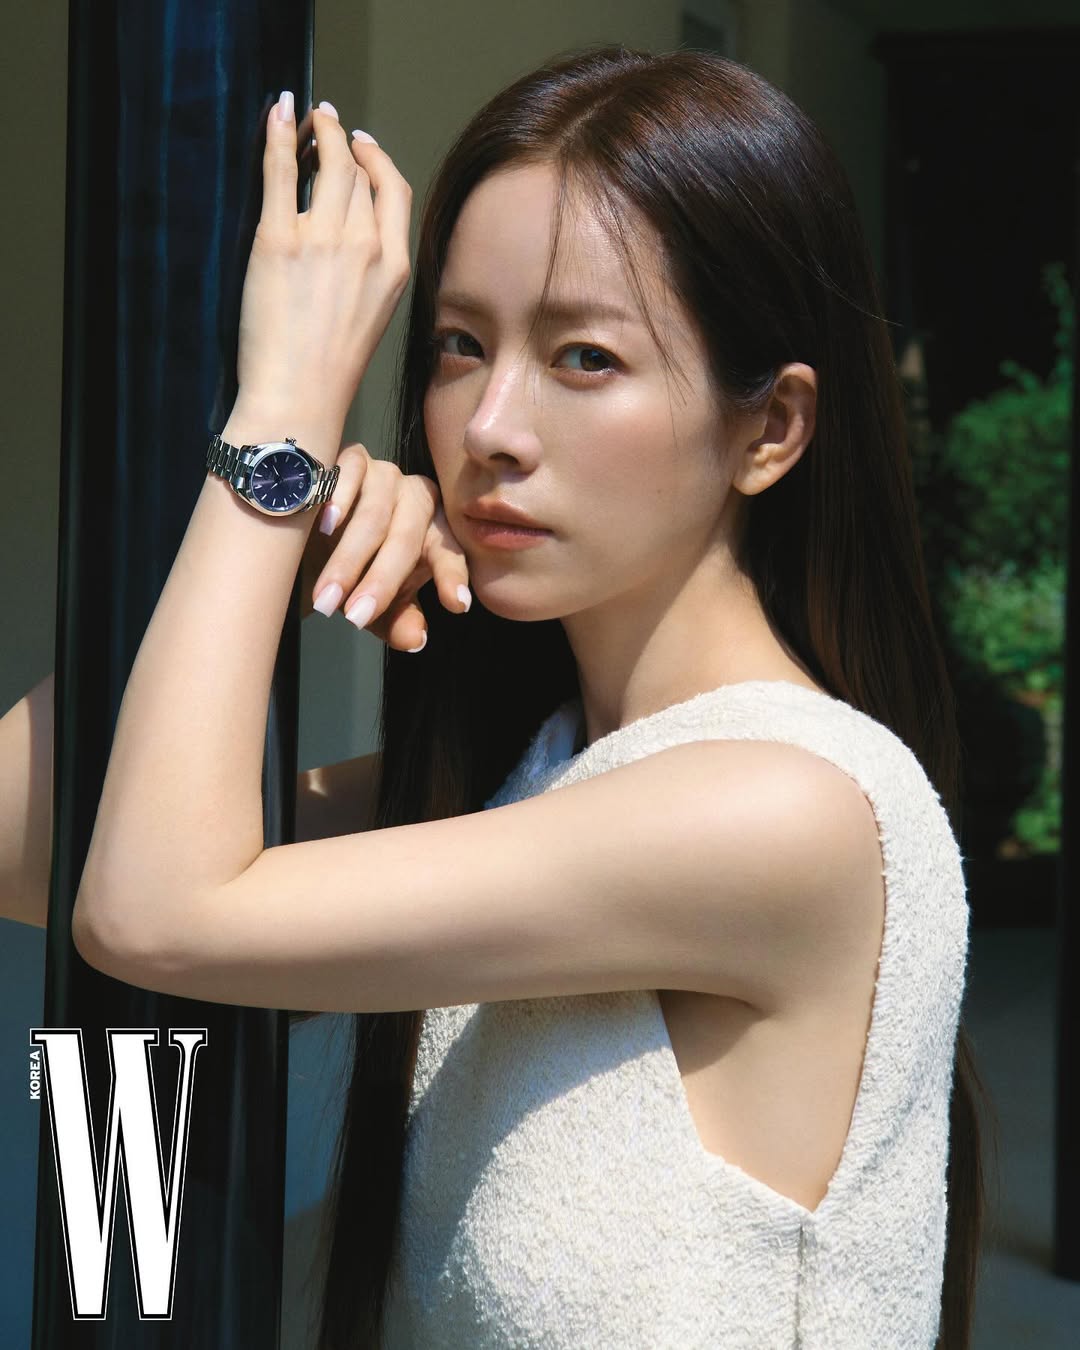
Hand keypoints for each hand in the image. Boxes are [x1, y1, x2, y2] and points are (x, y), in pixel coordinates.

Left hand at [235, 93, 412, 421]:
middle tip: (325, 124)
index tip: (363, 145)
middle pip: (358, 173)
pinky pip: (280, 170)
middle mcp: (365, 245)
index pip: (394, 191)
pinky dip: (279, 134)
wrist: (299, 396)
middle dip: (341, 141)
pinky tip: (278, 113)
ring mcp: (322, 239)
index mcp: (394, 267)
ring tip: (303, 119)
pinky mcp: (277, 239)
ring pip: (328, 163)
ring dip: (317, 132)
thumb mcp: (373, 316)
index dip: (378, 160)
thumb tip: (351, 233)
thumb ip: (371, 270)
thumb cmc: (329, 369)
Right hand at [300, 441, 471, 651]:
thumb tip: (416, 641)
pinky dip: (339, 499)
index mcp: (434, 535)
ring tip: (327, 597)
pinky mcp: (355, 458)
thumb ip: (397, 621)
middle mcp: (417, 501)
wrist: (309, 529)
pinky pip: (351, 473)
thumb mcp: (376, 601)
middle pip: (406, 541)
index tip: (457, 605)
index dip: (452, 577)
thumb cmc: (354, 566)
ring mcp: (387, 476)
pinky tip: (325, 526)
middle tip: (354, 617)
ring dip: (348, 560)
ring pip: (375, 516)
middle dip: (379, 582)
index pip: (449, 554)